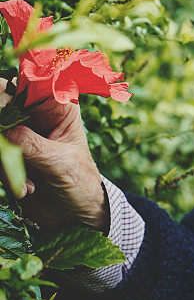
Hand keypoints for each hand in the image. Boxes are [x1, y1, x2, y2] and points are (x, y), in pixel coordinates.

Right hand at [0, 78, 109, 232]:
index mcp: (58, 106)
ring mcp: (20, 134)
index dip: (11, 93)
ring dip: (6, 162)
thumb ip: (32, 145)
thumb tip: (5, 131)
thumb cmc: (80, 181)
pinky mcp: (9, 155)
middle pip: (5, 104)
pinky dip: (6, 174)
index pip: (30, 84)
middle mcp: (37, 115)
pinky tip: (26, 190)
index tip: (6, 111)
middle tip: (8, 148)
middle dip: (4, 128)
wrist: (75, 214)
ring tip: (28, 186)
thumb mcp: (60, 162)